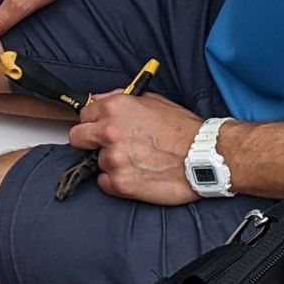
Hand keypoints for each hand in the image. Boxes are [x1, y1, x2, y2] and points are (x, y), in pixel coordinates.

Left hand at [68, 91, 207, 204]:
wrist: (206, 156)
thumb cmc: (184, 130)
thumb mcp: (153, 101)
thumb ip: (121, 99)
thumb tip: (100, 100)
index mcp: (115, 108)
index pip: (84, 114)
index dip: (93, 122)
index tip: (99, 128)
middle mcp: (109, 132)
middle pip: (77, 138)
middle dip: (89, 142)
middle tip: (107, 146)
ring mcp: (113, 159)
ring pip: (97, 162)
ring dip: (112, 163)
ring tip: (137, 161)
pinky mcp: (120, 184)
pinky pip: (104, 183)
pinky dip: (116, 182)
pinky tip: (136, 175)